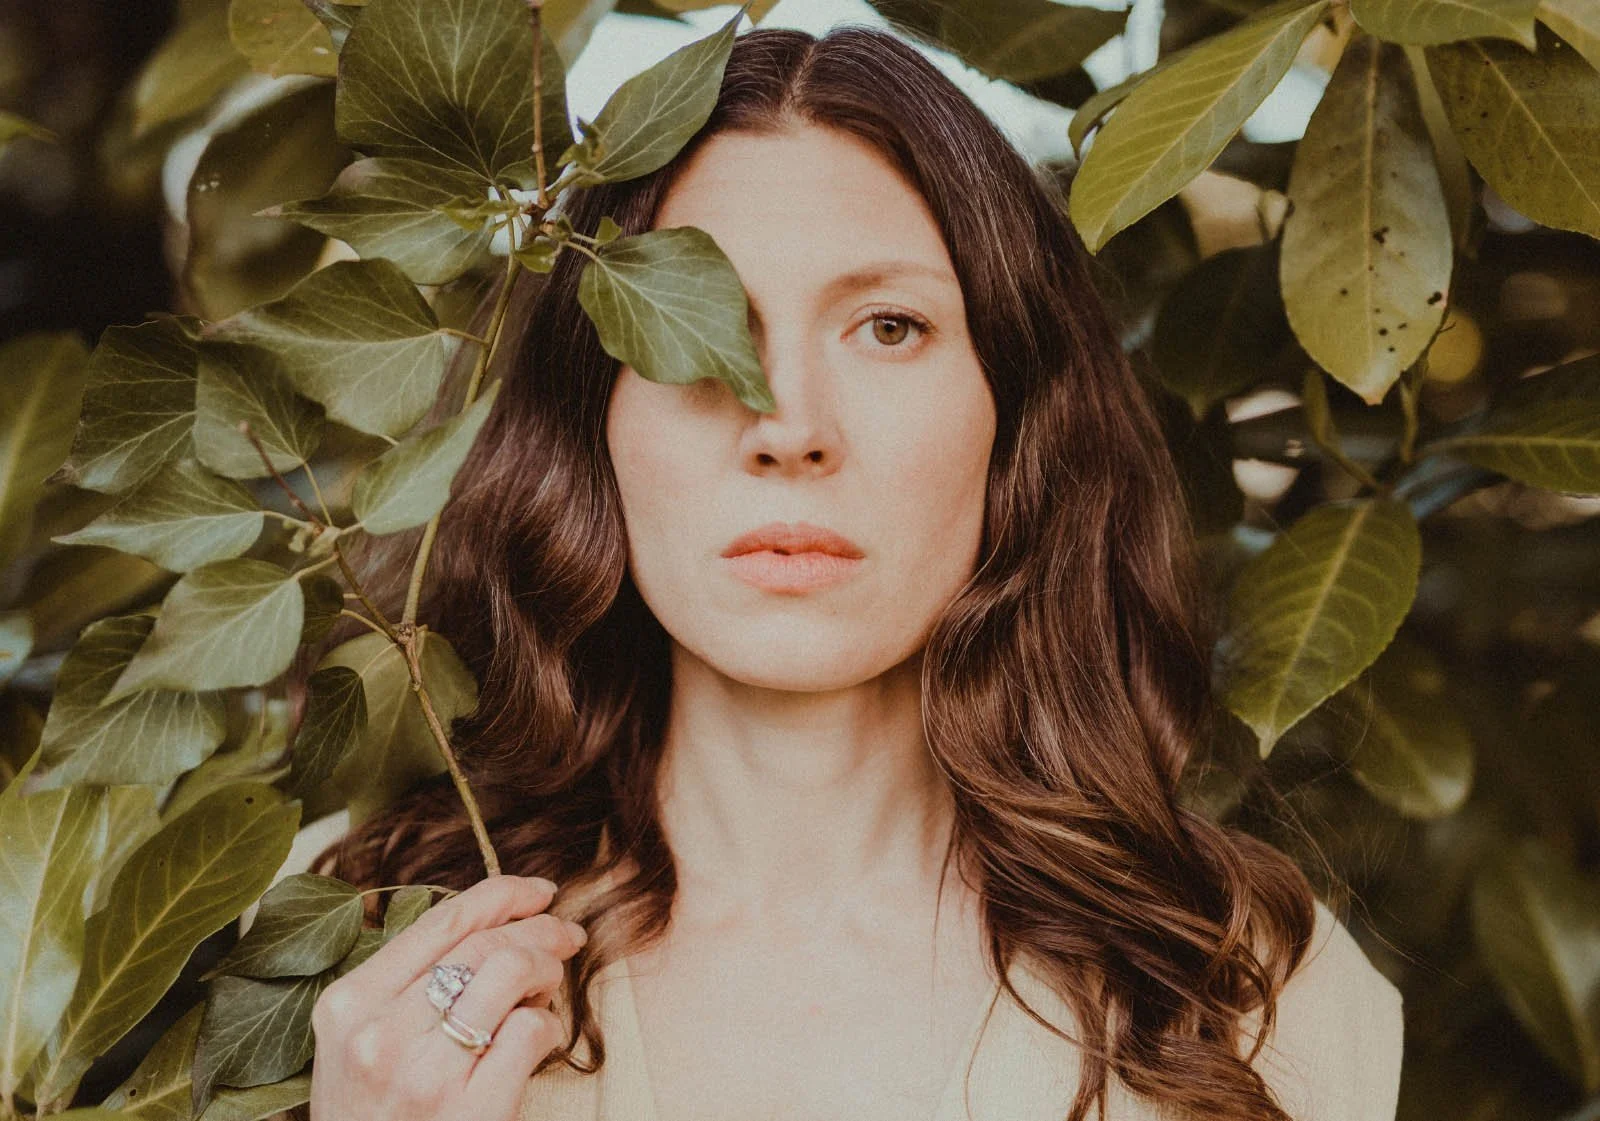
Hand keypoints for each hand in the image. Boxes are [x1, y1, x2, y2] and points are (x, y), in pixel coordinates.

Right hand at [308, 875, 587, 1120]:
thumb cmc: (371, 1116)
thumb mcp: (357, 1043)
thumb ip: (404, 983)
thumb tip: (489, 923)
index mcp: (350, 1003)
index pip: (442, 920)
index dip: (503, 894)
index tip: (538, 892)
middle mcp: (382, 1033)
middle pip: (484, 942)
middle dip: (541, 928)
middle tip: (567, 936)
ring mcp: (426, 1073)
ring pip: (511, 971)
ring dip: (547, 968)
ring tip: (550, 986)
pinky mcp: (471, 1109)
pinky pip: (530, 1031)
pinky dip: (548, 1025)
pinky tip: (540, 1037)